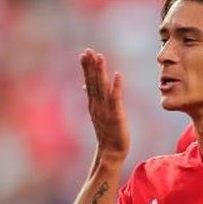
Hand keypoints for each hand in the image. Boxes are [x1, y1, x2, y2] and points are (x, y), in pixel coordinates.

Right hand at [80, 49, 129, 164]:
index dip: (87, 68)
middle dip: (91, 66)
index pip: (89, 82)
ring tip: (99, 57)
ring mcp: (105, 110)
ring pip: (102, 87)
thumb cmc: (107, 133)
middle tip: (88, 50)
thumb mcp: (97, 114)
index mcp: (93, 104)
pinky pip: (116, 99)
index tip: (85, 53)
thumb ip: (93, 98)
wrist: (110, 153)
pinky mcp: (116, 116)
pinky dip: (116, 87)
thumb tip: (86, 85)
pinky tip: (117, 75)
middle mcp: (97, 105)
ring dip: (100, 72)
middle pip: (93, 82)